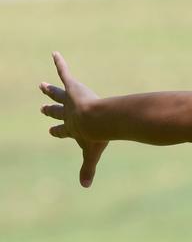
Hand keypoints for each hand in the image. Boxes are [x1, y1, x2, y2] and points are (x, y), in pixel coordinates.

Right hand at [40, 52, 107, 187]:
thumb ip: (88, 169)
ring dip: (51, 90)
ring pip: (58, 94)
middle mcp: (68, 114)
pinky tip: (56, 54)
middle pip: (56, 112)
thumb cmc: (96, 136)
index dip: (57, 131)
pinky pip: (64, 73)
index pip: (62, 131)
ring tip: (43, 85)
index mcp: (72, 129)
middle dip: (50, 110)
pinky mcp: (73, 87)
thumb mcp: (91, 153)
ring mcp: (70, 100)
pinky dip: (60, 64)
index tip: (52, 130)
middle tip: (43, 108)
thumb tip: (86, 187)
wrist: (97, 120)